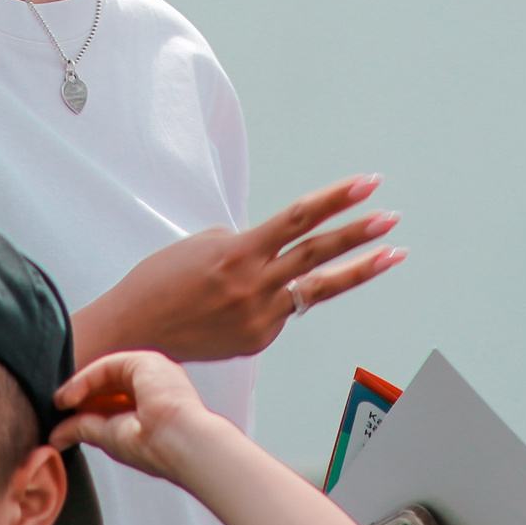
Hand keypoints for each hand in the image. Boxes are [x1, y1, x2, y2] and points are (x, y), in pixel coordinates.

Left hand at [53, 350, 220, 481]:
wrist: (182, 444)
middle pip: (109, 384)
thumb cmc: (156, 448)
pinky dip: (84, 380)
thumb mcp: (111, 437)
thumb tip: (55, 435)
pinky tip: (68, 398)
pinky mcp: (145, 361)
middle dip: (82, 397)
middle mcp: (155, 384)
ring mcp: (152, 371)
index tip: (64, 421)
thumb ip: (84, 428)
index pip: (114, 400)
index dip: (87, 407)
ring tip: (60, 405)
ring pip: (106, 373)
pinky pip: (107, 366)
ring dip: (79, 388)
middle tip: (58, 411)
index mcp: (154, 404)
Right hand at [76, 176, 404, 363]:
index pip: (298, 218)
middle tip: (390, 217)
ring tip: (392, 253)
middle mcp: (254, 286)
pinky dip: (278, 298)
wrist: (133, 334)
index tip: (366, 184)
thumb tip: (275, 250)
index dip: (335, 199)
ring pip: (317, 288)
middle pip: (317, 253)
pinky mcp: (258, 340)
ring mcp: (260, 318)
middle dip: (359, 233)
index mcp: (238, 252)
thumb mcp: (201, 245)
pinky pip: (280, 311)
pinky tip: (249, 300)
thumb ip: (246, 244)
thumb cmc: (160, 281)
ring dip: (357, 270)